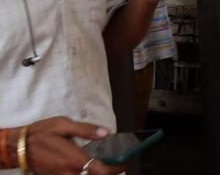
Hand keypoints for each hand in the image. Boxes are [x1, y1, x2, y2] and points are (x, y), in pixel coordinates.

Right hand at [8, 117, 125, 174]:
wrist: (18, 146)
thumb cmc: (41, 133)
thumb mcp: (64, 125)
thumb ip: (86, 130)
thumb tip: (106, 133)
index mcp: (74, 158)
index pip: (101, 170)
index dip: (116, 169)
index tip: (125, 164)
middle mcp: (69, 172)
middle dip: (107, 174)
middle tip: (117, 167)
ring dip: (94, 173)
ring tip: (104, 167)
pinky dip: (82, 174)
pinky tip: (86, 168)